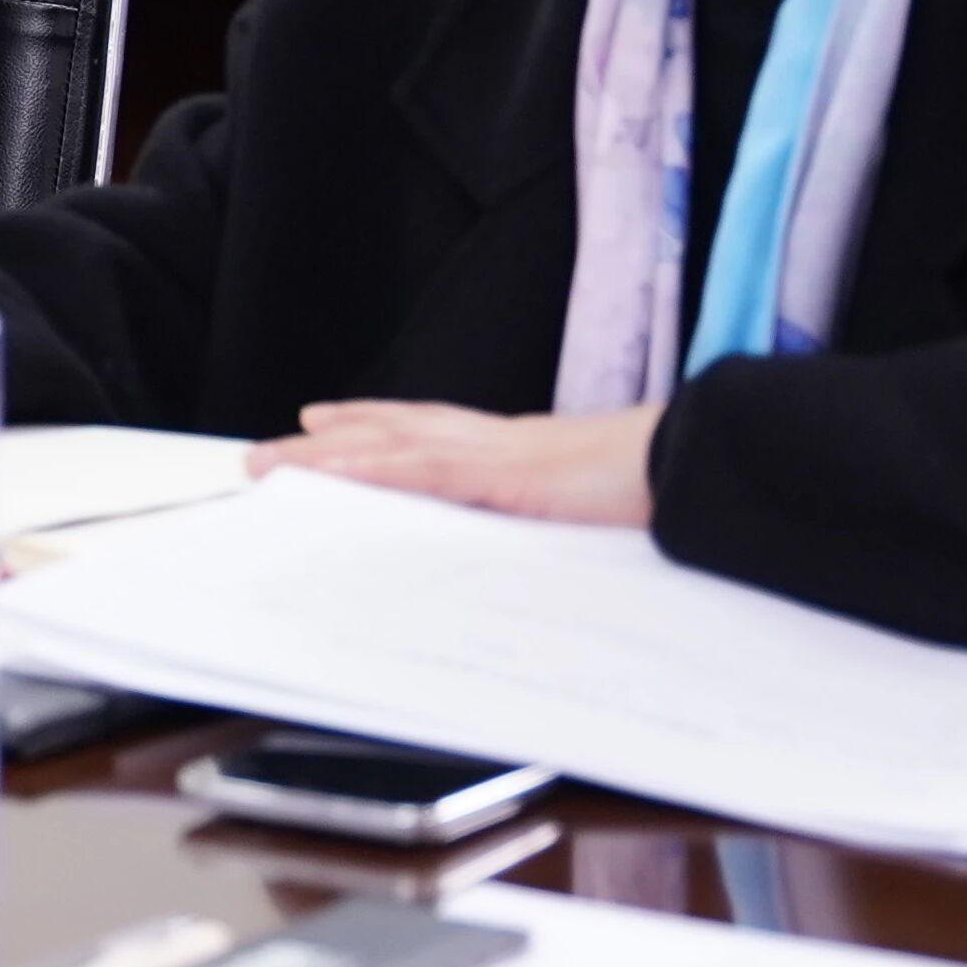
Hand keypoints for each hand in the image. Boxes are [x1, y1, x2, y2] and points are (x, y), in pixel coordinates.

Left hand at [261, 399, 658, 527]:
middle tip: (268, 452)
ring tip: (271, 465)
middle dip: (326, 442)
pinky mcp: (507, 476)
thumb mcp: (587, 511)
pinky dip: (376, 468)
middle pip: (392, 432)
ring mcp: (498, 453)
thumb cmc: (658, 486)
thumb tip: (530, 542)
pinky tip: (335, 470)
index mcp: (518, 450)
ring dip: (326, 456)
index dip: (372, 427)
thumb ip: (547, 518)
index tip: (325, 424)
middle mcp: (496, 441)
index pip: (429, 432)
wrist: (699, 464)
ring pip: (391, 447)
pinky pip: (428, 471)